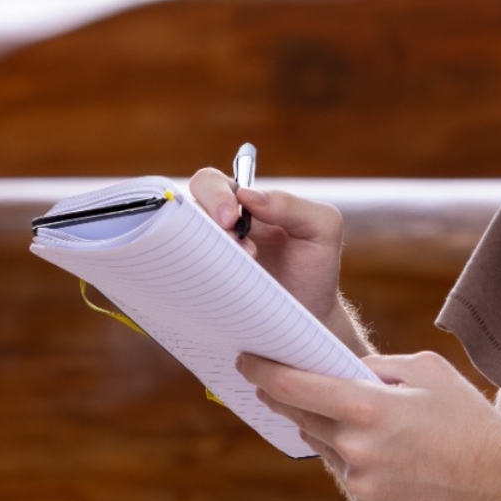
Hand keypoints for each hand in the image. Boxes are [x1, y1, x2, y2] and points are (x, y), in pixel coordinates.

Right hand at [188, 168, 348, 331]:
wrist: (311, 317)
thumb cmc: (315, 267)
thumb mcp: (320, 228)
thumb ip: (291, 204)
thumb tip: (248, 194)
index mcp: (242, 204)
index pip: (210, 183)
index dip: (213, 195)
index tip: (232, 218)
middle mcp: (217, 227)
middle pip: (185, 210)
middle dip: (206, 225)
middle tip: (237, 248)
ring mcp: (205, 257)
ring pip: (179, 244)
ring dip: (204, 255)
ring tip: (239, 274)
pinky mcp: (199, 287)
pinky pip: (179, 278)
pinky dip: (193, 281)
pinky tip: (220, 293)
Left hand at [239, 350, 500, 500]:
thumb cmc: (466, 417)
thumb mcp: (425, 369)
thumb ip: (376, 365)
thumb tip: (340, 366)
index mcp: (369, 408)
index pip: (297, 388)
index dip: (265, 372)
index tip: (246, 360)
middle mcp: (358, 449)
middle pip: (302, 418)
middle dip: (286, 399)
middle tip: (270, 384)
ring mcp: (363, 484)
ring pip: (328, 447)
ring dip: (333, 431)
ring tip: (364, 420)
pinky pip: (350, 476)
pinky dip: (359, 461)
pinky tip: (391, 456)